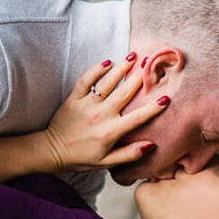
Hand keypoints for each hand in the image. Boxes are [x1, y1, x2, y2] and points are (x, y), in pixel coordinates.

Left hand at [42, 57, 166, 174]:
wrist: (52, 151)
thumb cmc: (81, 158)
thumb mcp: (106, 162)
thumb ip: (129, 154)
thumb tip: (150, 145)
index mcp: (110, 132)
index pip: (136, 118)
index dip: (152, 108)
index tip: (165, 97)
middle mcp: (100, 116)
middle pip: (124, 93)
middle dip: (139, 78)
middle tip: (151, 65)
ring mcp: (86, 105)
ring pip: (106, 83)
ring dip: (121, 68)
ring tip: (133, 56)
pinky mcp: (73, 98)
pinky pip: (85, 80)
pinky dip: (96, 69)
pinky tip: (107, 61)